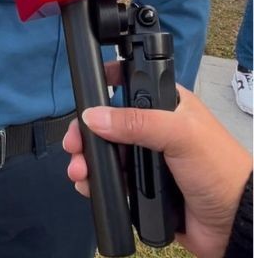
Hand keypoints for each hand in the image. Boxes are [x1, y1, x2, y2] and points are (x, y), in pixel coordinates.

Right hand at [62, 61, 250, 257]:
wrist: (234, 223)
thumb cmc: (220, 170)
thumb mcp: (180, 135)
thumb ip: (137, 122)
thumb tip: (93, 116)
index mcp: (167, 106)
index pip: (128, 85)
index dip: (102, 87)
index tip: (83, 97)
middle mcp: (154, 129)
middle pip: (107, 123)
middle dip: (86, 134)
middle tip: (74, 146)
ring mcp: (148, 158)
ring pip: (105, 153)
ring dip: (87, 161)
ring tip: (79, 172)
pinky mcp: (143, 186)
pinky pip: (112, 180)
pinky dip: (96, 182)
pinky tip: (89, 186)